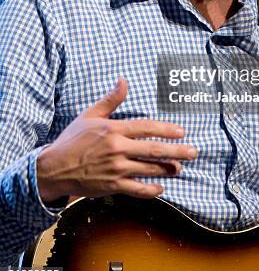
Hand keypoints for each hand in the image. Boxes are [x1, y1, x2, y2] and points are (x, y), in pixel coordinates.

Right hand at [37, 77, 197, 202]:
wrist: (53, 168)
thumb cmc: (73, 139)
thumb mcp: (90, 115)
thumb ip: (110, 99)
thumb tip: (123, 80)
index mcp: (113, 130)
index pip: (146, 127)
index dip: (167, 130)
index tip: (181, 132)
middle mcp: (117, 149)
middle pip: (154, 150)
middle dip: (177, 150)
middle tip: (193, 151)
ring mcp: (116, 169)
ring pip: (149, 169)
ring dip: (167, 169)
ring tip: (180, 167)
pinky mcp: (112, 186)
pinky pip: (137, 189)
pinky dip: (151, 190)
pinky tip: (160, 188)